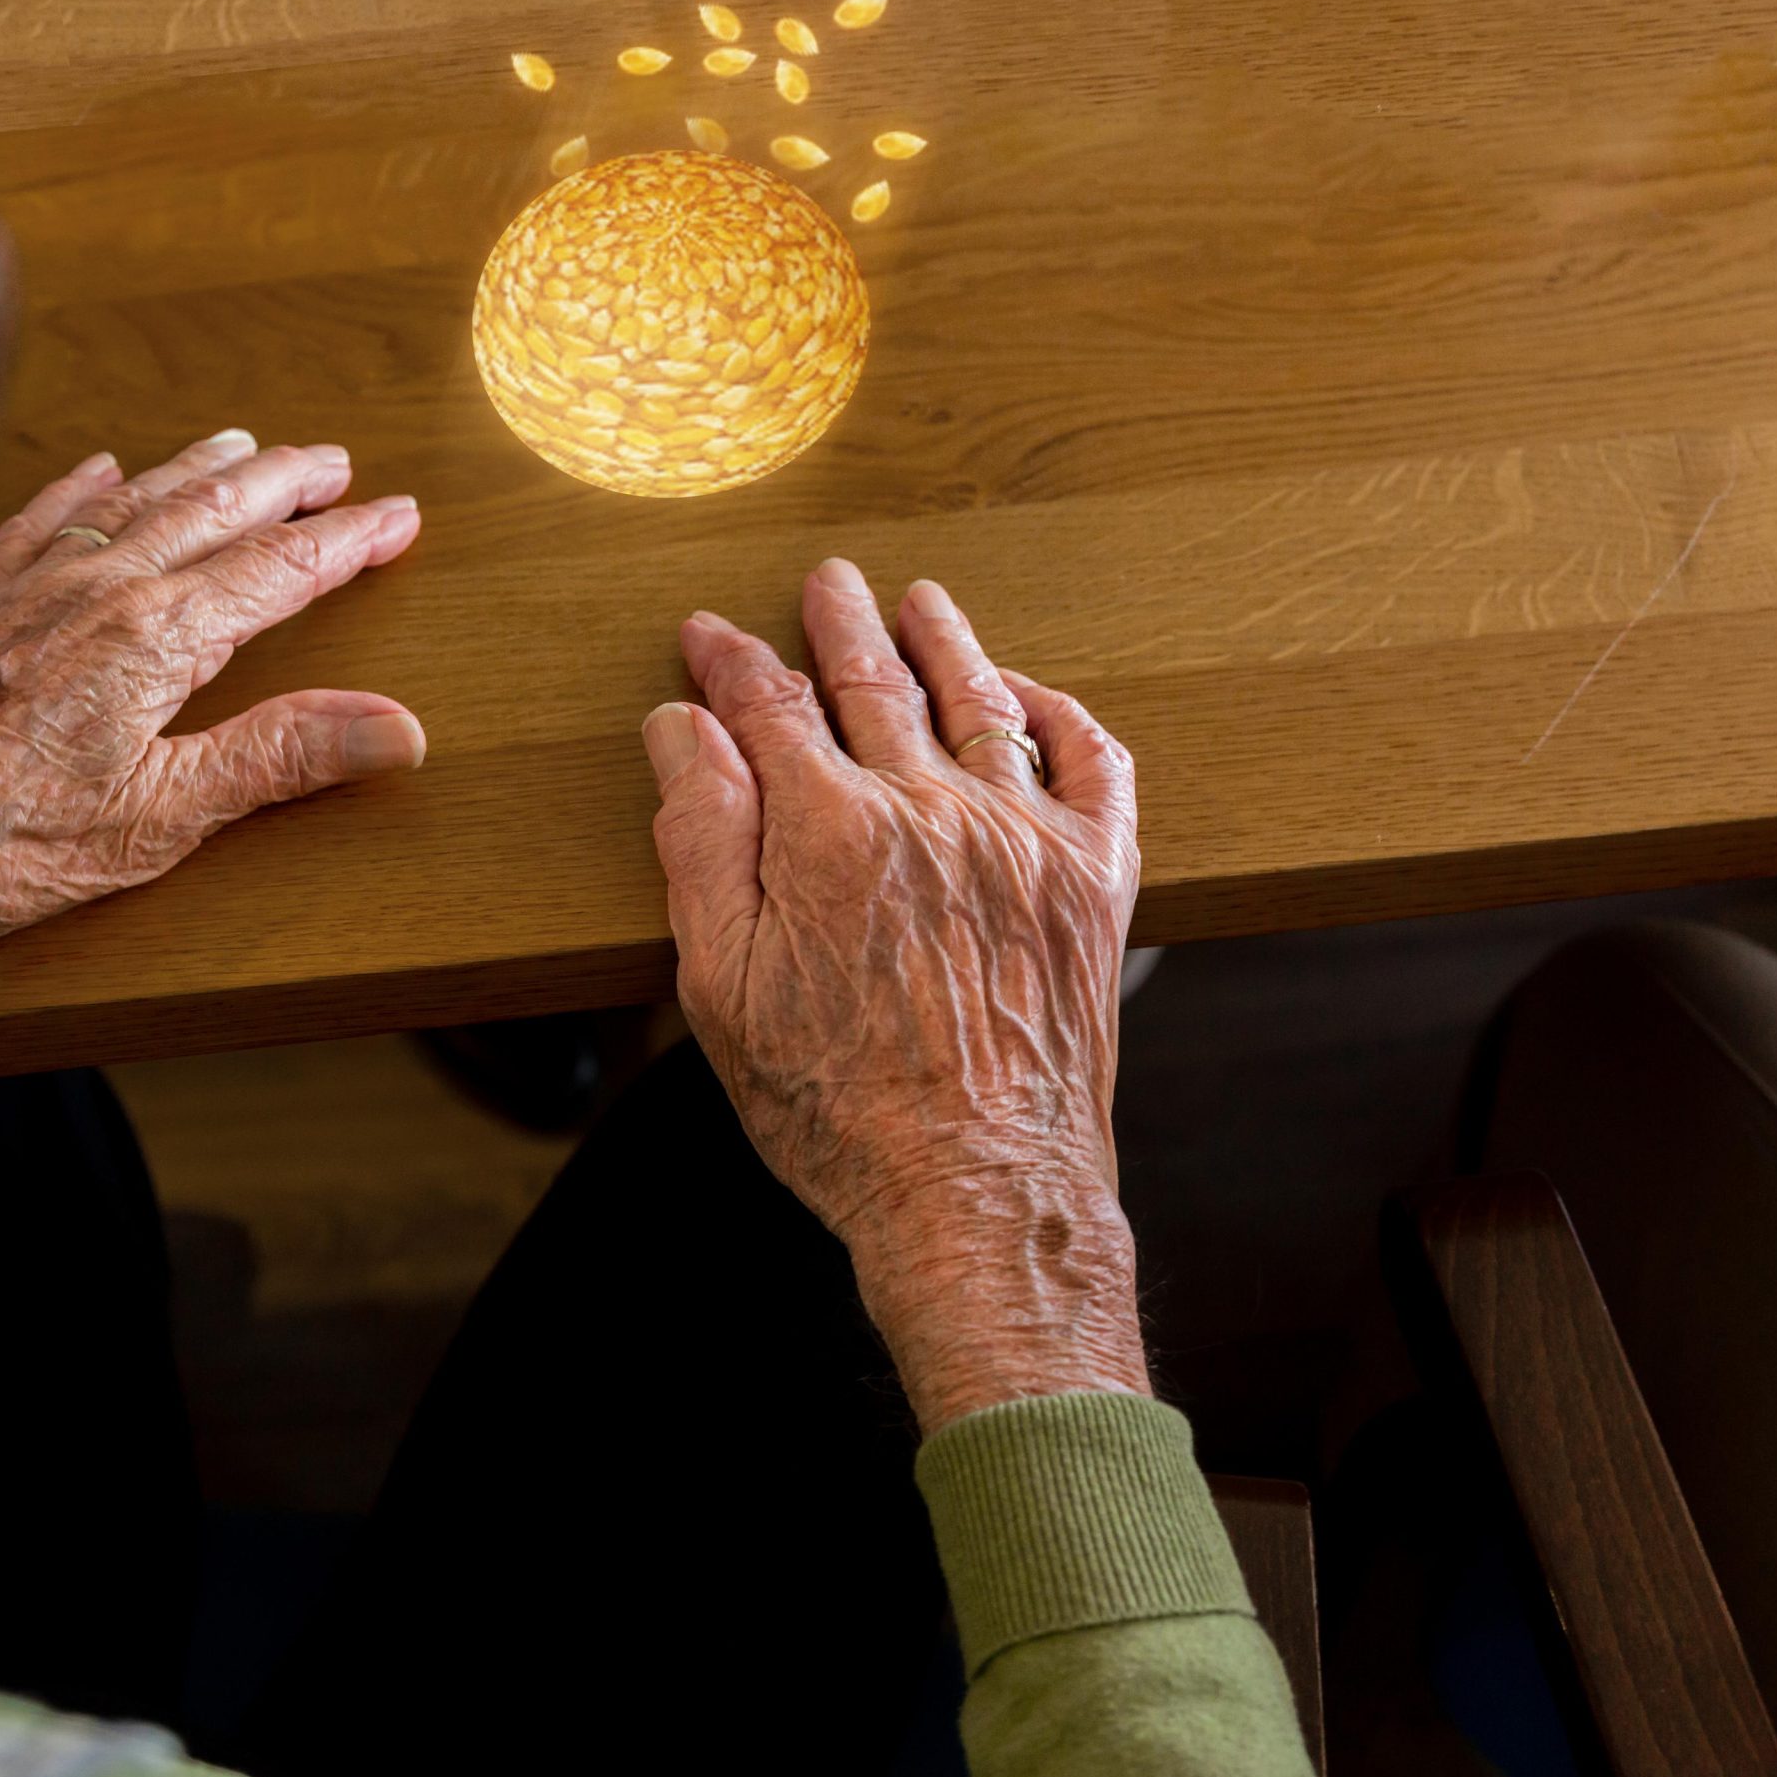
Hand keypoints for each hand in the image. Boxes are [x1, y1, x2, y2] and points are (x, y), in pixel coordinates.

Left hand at [0, 431, 423, 950]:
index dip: (348, 541)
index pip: (281, 570)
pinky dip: (84, 485)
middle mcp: (99, 588)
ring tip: (249, 447)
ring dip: (203, 469)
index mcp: (157, 637)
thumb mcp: (160, 817)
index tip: (398, 518)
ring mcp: (32, 586)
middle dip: (287, 483)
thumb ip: (279, 759)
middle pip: (216, 511)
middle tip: (338, 466)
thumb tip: (393, 730)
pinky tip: (98, 470)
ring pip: (138, 499)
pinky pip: (44, 516)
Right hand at [642, 560, 1145, 1429]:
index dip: (731, 664)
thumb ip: (700, 838)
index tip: (708, 637)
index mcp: (828, 830)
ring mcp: (1021, 837)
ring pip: (978, 700)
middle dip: (838, 624)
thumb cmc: (835, 1105)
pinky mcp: (1092, 879)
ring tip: (921, 604)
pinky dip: (1061, 714)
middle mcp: (930, 809)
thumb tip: (684, 727)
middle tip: (827, 584)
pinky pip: (1093, 763)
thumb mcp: (721, 981)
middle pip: (874, 681)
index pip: (769, 706)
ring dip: (943, 641)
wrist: (975, 1192)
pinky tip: (1032, 695)